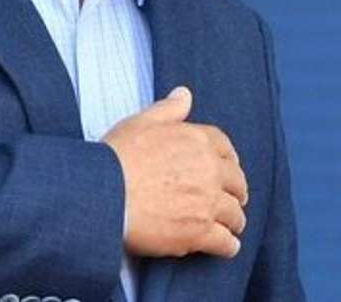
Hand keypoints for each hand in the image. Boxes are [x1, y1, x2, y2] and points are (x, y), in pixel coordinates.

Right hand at [102, 86, 248, 258]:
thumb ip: (168, 109)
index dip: (228, 160)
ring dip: (233, 220)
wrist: (104, 194)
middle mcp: (209, 171)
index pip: (225, 148)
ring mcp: (207, 204)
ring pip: (234, 215)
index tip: (227, 169)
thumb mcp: (140, 122)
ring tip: (230, 226)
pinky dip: (228, 246)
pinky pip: (226, 243)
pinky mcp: (199, 233)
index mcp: (197, 141)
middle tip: (232, 199)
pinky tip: (226, 246)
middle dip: (236, 191)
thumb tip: (184, 94)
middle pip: (236, 182)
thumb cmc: (116, 157)